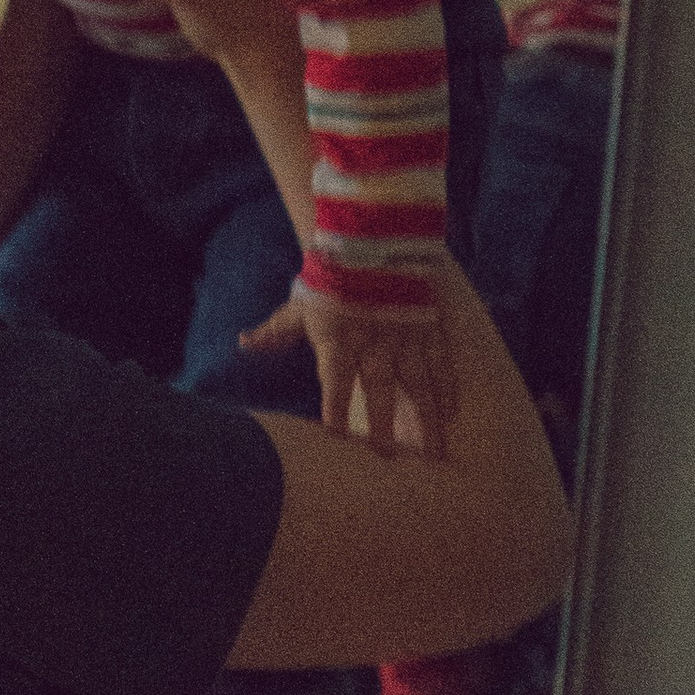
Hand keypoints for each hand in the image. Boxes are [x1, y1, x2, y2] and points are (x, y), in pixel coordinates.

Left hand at [238, 275, 459, 458]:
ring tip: (433, 452)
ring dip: (427, 418)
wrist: (374, 240)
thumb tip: (243, 343)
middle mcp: (375, 340)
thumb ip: (277, 330)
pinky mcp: (430, 328)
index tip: (335, 433)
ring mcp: (407, 336)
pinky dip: (448, 389)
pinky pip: (442, 362)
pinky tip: (450, 415)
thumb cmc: (333, 278)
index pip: (335, 375)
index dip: (334, 402)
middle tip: (387, 455)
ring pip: (419, 381)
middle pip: (380, 384)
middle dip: (383, 421)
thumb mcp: (301, 303)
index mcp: (340, 336)